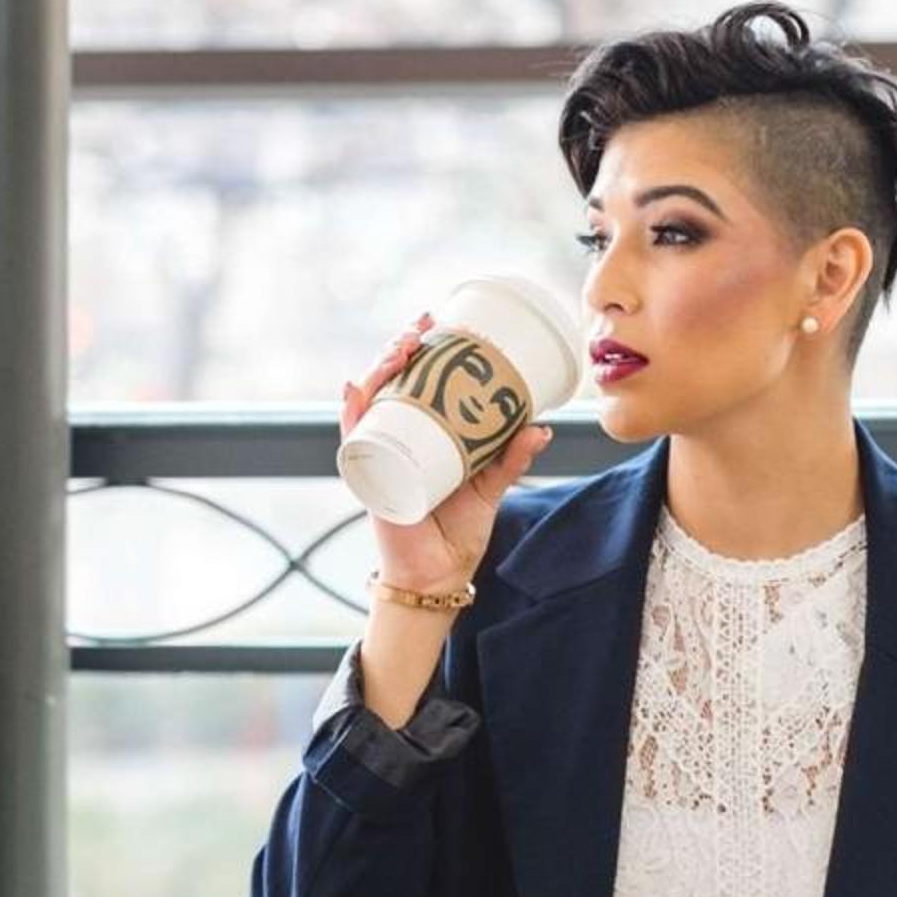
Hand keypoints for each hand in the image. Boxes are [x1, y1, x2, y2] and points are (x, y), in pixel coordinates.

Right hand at [339, 313, 551, 594]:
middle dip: (398, 348)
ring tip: (399, 350)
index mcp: (423, 435)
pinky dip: (352, 413)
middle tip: (420, 328)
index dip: (419, 349)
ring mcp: (380, 455)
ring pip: (370, 402)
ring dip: (379, 370)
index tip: (435, 321)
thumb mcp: (490, 485)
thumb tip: (543, 427)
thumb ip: (512, 457)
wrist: (440, 575)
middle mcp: (396, 439)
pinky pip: (355, 440)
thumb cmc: (458, 530)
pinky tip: (355, 389)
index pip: (413, 382)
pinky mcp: (371, 478)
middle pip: (388, 383)